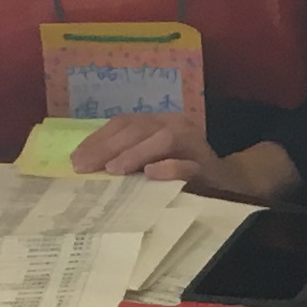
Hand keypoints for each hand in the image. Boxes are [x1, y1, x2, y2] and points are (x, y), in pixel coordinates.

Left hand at [75, 114, 295, 202]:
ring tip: (112, 170)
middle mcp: (176, 125)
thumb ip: (127, 157)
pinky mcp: (208, 166)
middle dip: (108, 147)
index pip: (123, 123)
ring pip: (162, 139)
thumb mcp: (151, 161)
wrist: (230, 184)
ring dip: (135, 153)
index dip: (98, 139)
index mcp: (159, 122)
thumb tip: (85, 164)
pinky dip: (169, 167)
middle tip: (85, 167)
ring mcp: (194, 144)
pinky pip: (188, 164)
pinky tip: (151, 175)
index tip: (76, 159)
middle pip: (138, 128)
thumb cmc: (183, 173)